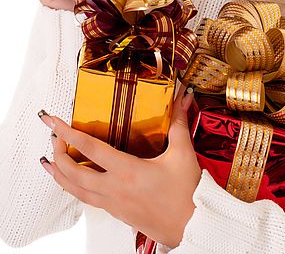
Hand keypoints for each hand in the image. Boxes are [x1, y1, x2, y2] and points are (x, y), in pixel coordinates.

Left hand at [38, 85, 200, 248]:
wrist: (192, 226)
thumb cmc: (187, 195)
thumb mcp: (183, 154)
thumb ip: (178, 124)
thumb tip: (180, 101)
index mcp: (128, 171)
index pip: (90, 149)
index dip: (69, 133)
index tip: (55, 123)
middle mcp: (115, 188)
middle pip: (73, 173)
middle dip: (58, 153)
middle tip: (53, 137)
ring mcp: (113, 203)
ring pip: (75, 190)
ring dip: (59, 175)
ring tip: (48, 162)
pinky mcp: (116, 212)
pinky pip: (87, 199)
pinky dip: (73, 188)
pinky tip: (73, 183)